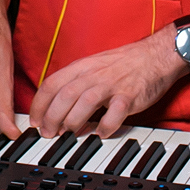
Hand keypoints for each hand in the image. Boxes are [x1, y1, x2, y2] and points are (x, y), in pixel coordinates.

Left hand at [30, 27, 187, 138]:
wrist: (155, 54)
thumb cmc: (123, 64)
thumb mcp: (93, 67)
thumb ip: (75, 85)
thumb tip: (57, 109)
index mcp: (81, 67)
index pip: (51, 84)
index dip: (39, 104)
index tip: (34, 121)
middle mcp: (93, 74)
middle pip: (64, 95)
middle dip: (51, 117)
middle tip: (48, 134)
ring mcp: (112, 84)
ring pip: (85, 102)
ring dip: (73, 121)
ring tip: (68, 134)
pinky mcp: (130, 95)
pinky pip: (115, 113)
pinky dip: (106, 125)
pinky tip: (101, 133)